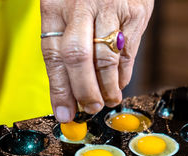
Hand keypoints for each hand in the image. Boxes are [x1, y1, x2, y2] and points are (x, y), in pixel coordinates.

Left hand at [41, 0, 153, 121]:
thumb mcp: (66, 11)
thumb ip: (64, 45)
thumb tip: (69, 94)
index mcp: (54, 7)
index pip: (52, 56)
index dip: (59, 90)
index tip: (64, 113)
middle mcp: (79, 7)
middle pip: (77, 58)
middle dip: (84, 91)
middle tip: (90, 108)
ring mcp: (109, 8)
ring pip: (105, 59)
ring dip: (107, 88)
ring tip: (106, 101)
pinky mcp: (135, 12)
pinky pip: (128, 53)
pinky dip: (122, 75)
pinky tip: (119, 84)